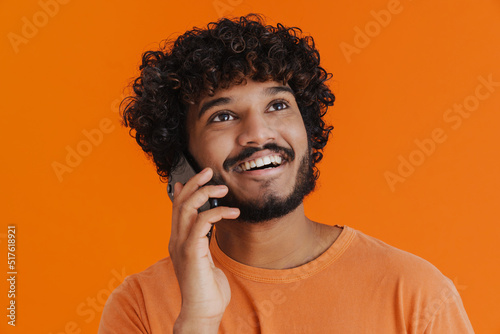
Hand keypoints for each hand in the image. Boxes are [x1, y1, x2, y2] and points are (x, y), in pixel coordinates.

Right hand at [168, 167, 238, 331]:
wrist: (202, 311)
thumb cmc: (207, 288)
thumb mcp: (204, 258)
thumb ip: (203, 240)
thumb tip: (204, 224)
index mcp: (179, 241)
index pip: (177, 208)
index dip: (185, 189)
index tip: (197, 177)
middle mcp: (176, 240)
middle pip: (179, 202)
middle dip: (194, 183)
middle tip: (209, 171)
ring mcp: (181, 245)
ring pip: (187, 207)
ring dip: (205, 193)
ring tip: (223, 188)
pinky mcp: (191, 251)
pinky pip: (201, 222)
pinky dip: (217, 212)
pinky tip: (232, 212)